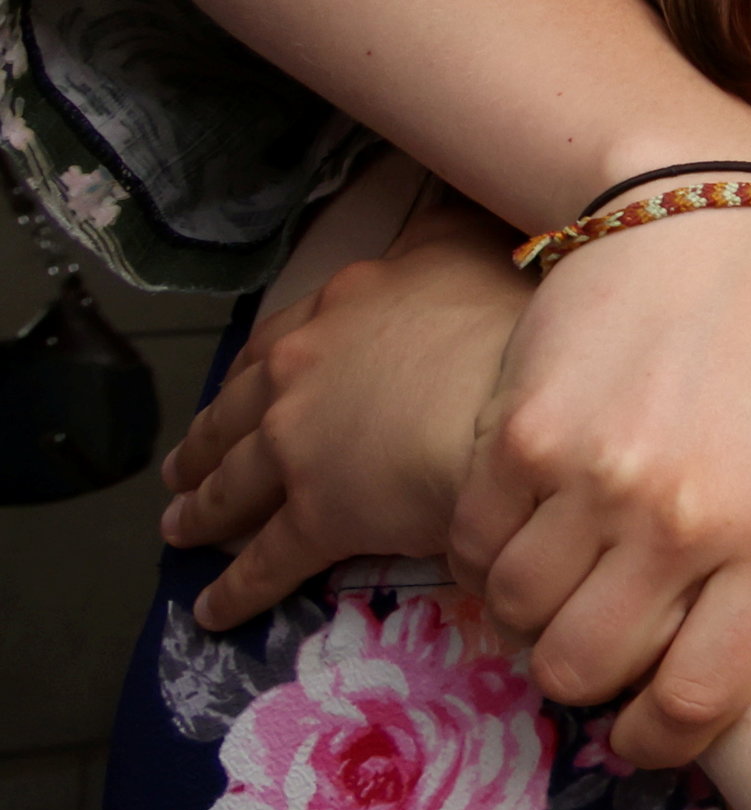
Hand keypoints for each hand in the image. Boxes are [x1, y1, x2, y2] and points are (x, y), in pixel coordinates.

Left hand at [163, 196, 526, 621]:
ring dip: (201, 509)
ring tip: (180, 527)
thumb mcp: (471, 249)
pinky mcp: (316, 517)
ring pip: (233, 485)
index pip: (278, 344)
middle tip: (182, 470)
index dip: (254, 373)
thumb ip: (444, 232)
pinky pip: (265, 561)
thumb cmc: (510, 324)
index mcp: (338, 311)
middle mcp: (300, 375)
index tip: (239, 390)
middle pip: (237, 415)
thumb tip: (443, 200)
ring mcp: (298, 448)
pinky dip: (235, 589)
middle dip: (206, 444)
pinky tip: (213, 609)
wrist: (512, 409)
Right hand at [452, 200, 750, 767]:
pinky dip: (486, 564)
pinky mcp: (522, 437)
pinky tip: (527, 539)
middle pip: (589, 670)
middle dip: (590, 679)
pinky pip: (474, 551)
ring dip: (533, 623)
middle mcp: (687, 515)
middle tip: (604, 647)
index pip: (700, 698)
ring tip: (568, 592)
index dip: (659, 741)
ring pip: (522, 620)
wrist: (704, 222)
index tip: (645, 735)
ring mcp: (598, 476)